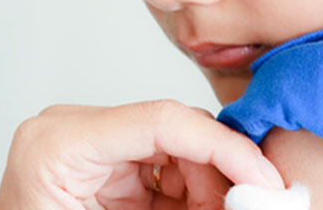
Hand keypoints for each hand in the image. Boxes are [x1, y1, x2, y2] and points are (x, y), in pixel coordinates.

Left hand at [0, 99, 284, 208]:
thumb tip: (245, 201)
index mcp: (57, 144)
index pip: (159, 121)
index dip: (224, 148)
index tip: (264, 181)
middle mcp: (70, 132)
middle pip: (173, 133)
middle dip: (222, 174)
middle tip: (256, 204)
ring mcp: (86, 146)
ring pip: (176, 151)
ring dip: (211, 188)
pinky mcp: (101, 167)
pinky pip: (162, 171)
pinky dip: (191, 196)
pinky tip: (206, 209)